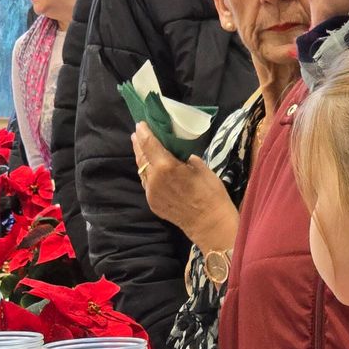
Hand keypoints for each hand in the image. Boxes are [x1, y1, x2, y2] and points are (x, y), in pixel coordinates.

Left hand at [132, 123, 236, 252]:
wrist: (210, 224)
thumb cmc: (211, 193)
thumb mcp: (201, 167)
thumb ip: (185, 158)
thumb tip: (179, 155)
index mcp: (166, 166)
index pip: (149, 144)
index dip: (144, 132)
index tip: (140, 124)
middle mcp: (153, 179)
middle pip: (142, 157)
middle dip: (139, 144)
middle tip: (137, 134)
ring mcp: (151, 193)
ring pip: (142, 171)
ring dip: (142, 159)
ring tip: (141, 149)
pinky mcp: (153, 203)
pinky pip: (147, 184)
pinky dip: (148, 174)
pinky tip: (151, 170)